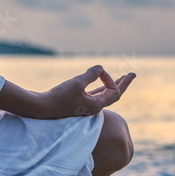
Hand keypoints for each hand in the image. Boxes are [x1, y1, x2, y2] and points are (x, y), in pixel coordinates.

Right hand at [0, 65, 135, 118]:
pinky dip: (101, 86)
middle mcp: (94, 108)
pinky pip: (94, 94)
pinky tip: (102, 81)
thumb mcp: (76, 83)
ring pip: (104, 95)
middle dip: (124, 83)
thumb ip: (90, 74)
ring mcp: (86, 106)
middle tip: (133, 74)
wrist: (41, 107)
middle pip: (114, 95)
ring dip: (113, 84)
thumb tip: (100, 67)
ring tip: (123, 77)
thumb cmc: (59, 97)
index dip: (110, 79)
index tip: (99, 71)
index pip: (113, 91)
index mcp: (97, 106)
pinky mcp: (78, 102)